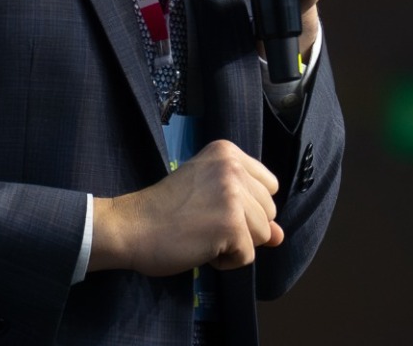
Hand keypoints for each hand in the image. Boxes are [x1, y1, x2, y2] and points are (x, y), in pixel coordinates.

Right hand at [89, 140, 282, 275]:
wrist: (131, 226)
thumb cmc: (164, 211)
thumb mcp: (210, 197)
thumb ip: (249, 211)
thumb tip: (280, 236)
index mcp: (227, 151)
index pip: (268, 186)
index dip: (246, 206)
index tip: (212, 205)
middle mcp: (233, 166)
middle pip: (269, 212)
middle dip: (242, 226)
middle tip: (201, 219)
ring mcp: (233, 194)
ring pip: (262, 235)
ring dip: (234, 244)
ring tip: (200, 232)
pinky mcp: (231, 224)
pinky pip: (247, 256)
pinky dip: (225, 261)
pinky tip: (199, 246)